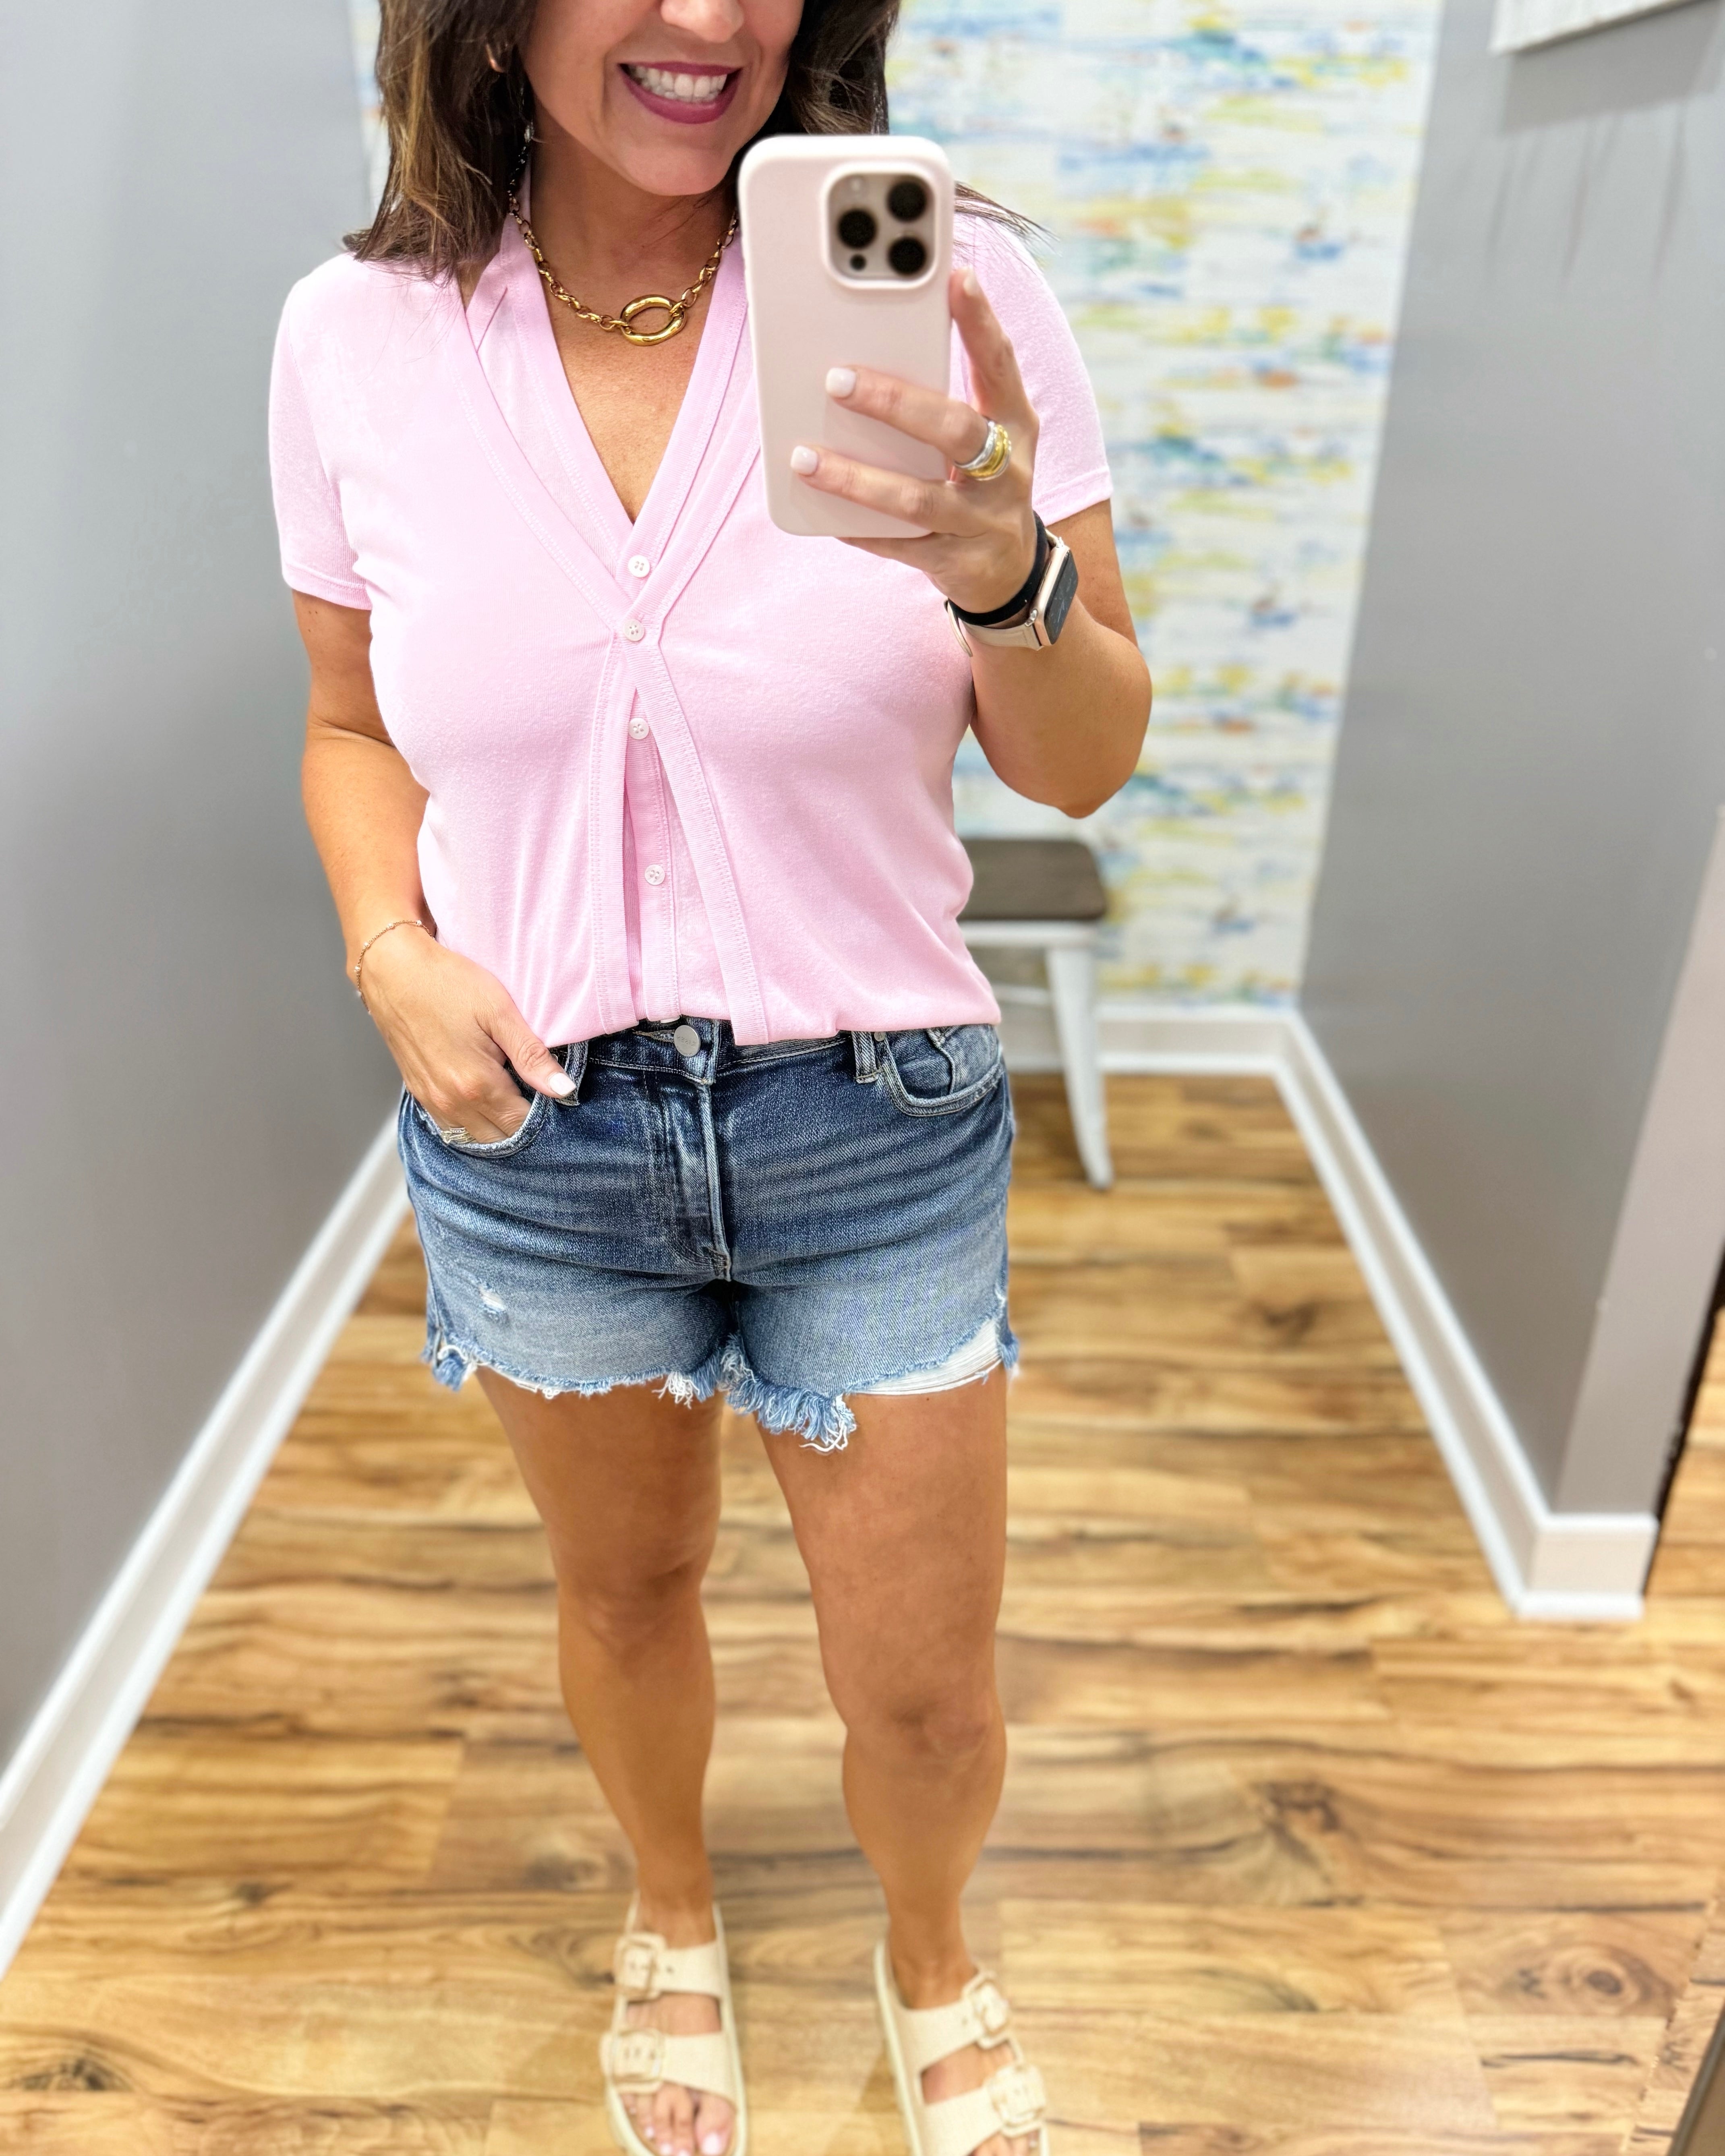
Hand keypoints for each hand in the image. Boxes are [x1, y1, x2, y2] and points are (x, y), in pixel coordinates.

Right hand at [359, 927, 573, 1142]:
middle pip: (498, 1138)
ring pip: (473, 1138)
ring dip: (496, 1127)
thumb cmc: (448, 983)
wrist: (393, 970)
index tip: (552, 1095)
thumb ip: (531, 1056)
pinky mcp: (418, 1092)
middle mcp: (451, 1102)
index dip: (543, 1116)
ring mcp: (431, 1100)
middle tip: (535, 1097)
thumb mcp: (499, 1012)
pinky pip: (451, 1126)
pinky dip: (472, 1122)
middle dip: (521, 1126)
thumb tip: (564, 1090)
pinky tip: (484, 1100)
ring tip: (512, 1098)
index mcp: (476, 1085)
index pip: (521, 1124)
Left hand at [790, 266, 1040, 614]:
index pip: (999, 366)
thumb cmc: (981, 484)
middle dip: (895, 404)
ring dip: (857, 479)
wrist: (1010, 571)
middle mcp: (1007, 471)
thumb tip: (866, 356)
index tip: (957, 278)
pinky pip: (899, 548)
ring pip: (916, 500)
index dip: (981, 323)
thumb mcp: (982, 437)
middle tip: (839, 380)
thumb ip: (943, 400)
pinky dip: (860, 530)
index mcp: (1014, 425)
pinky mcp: (956, 563)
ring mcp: (982, 521)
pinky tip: (824, 515)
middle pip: (954, 431)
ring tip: (805, 458)